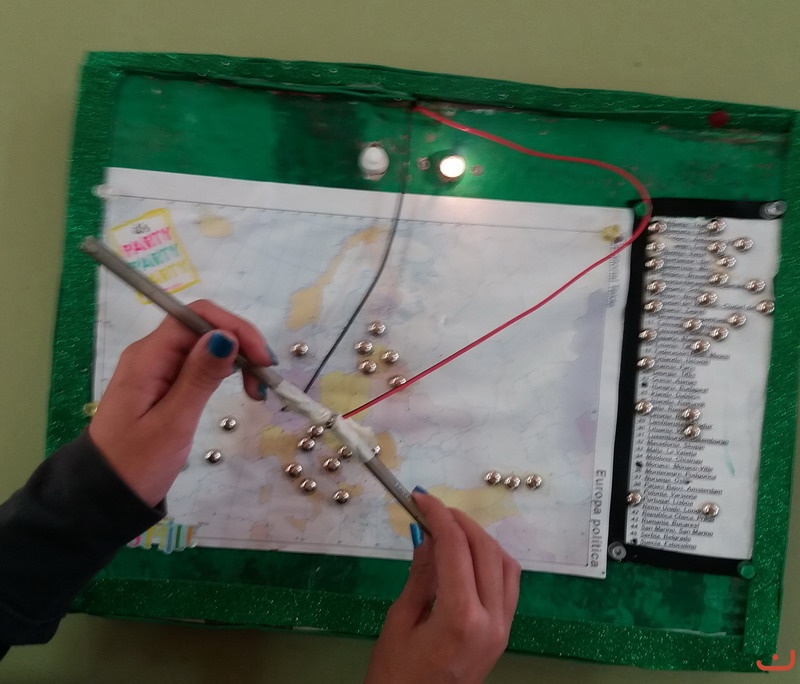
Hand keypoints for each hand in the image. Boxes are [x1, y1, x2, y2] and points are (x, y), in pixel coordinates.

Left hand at [88, 299, 273, 506]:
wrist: (104, 494)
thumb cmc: (137, 463)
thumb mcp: (173, 422)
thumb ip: (199, 377)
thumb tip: (226, 336)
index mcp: (149, 356)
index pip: (197, 317)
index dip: (236, 329)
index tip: (262, 360)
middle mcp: (152, 354)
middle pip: (204, 327)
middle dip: (241, 344)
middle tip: (265, 380)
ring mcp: (157, 368)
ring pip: (205, 345)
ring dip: (237, 358)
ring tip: (256, 389)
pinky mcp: (164, 383)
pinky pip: (199, 364)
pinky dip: (225, 371)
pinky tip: (241, 388)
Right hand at [365, 492, 520, 683]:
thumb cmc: (396, 675)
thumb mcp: (400, 621)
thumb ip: (421, 575)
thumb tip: (428, 535)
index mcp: (461, 618)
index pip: (455, 549)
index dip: (438, 516)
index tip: (421, 498)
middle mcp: (492, 620)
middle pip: (486, 550)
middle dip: (460, 522)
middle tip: (433, 509)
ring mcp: (503, 629)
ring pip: (505, 564)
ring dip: (480, 539)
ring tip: (450, 529)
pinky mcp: (504, 634)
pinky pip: (508, 584)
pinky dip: (492, 560)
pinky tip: (469, 555)